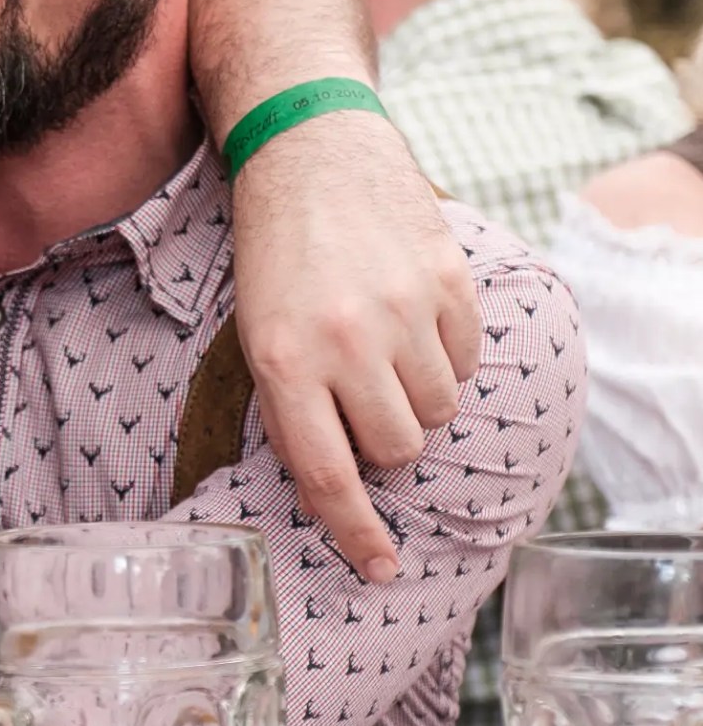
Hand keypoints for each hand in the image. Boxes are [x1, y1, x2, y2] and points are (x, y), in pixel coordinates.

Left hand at [230, 109, 480, 581]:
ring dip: (416, 398)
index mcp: (282, 360)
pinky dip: (446, 355)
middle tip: (360, 397)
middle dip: (383, 441)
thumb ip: (291, 409)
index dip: (355, 533)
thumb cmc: (275, 257)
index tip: (380, 571)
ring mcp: (402, 310)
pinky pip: (467, 360)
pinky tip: (411, 317)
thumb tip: (333, 490)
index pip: (328, 474)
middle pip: (396, 450)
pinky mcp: (448, 281)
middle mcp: (345, 340)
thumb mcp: (257, 334)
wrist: (310, 154)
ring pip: (438, 412)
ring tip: (382, 349)